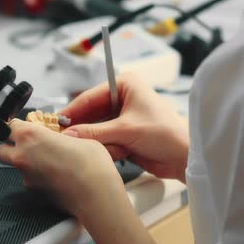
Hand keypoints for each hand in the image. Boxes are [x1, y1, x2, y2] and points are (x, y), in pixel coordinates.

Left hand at [0, 119, 125, 217]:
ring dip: (27, 164)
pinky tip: (57, 178)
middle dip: (11, 147)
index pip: (11, 126)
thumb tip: (63, 139)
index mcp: (31, 136)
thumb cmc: (91, 165)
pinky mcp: (34, 194)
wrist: (96, 195)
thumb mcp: (80, 139)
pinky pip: (31, 182)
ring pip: (16, 168)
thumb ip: (64, 137)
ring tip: (51, 163)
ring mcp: (27, 177)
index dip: (19, 126)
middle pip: (2, 149)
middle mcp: (23, 156)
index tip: (28, 126)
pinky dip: (39, 179)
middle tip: (30, 145)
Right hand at [60, 72, 188, 181]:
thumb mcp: (126, 130)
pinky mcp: (124, 135)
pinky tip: (121, 153)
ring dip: (100, 142)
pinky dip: (108, 149)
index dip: (72, 111)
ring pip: (96, 130)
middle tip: (66, 141)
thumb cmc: (165, 133)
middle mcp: (122, 98)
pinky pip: (104, 142)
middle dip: (84, 130)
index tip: (55, 124)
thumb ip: (94, 132)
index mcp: (125, 85)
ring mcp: (123, 118)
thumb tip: (68, 136)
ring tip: (112, 149)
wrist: (187, 157)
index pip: (89, 97)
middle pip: (90, 114)